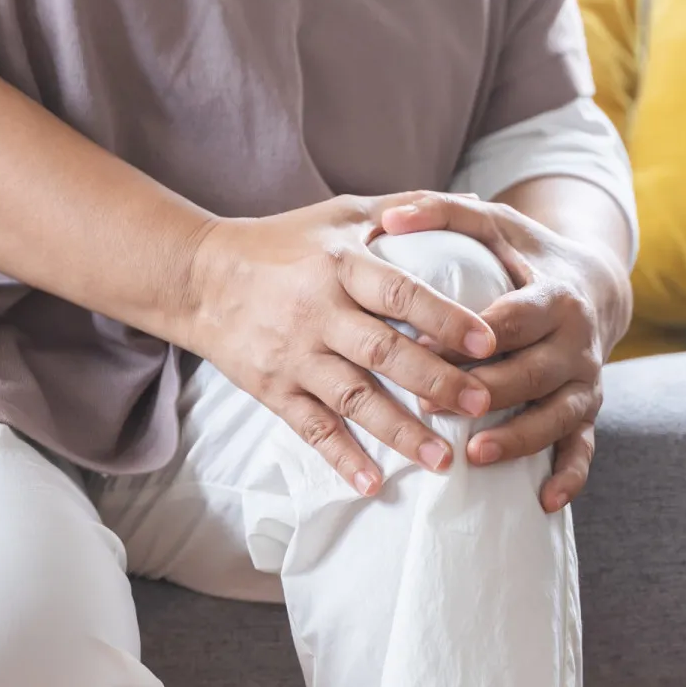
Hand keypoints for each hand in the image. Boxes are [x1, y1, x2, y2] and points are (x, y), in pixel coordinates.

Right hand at [178, 193, 499, 495]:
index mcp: (338, 266)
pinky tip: (373, 484)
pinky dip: (341, 458)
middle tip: (481, 404)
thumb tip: (475, 202)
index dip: (444, 317)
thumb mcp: (340, 214)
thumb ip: (404, 209)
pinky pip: (310, 428)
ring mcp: (293, 356)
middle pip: (384, 352)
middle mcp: (316, 312)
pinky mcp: (272, 389)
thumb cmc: (283, 243)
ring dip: (399, 432)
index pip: (399, 293)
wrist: (199, 278)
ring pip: (353, 398)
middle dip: (436, 381)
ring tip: (442, 459)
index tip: (487, 342)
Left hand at [379, 194, 630, 511]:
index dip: (471, 334)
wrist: (594, 285)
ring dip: (520, 439)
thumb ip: (441, 213)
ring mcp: (586, 381)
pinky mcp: (588, 411)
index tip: (425, 347)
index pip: (512, 319)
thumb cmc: (525, 255)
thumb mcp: (491, 223)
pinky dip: (569, 477)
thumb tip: (388, 216)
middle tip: (431, 404)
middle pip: (533, 372)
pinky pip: (584, 450)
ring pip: (559, 416)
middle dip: (486, 390)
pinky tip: (543, 502)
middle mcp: (576, 342)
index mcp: (554, 296)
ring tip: (475, 454)